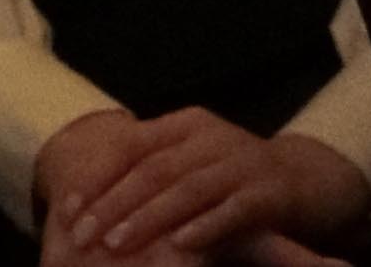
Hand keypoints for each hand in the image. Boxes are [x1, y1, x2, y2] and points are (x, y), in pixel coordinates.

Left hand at [37, 108, 368, 261]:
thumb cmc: (228, 180)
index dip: (97, 177)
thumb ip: (144, 175)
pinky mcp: (270, 190)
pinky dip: (207, 224)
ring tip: (117, 244)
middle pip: (156, 169)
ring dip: (150, 217)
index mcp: (187, 126)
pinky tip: (182, 243)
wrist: (305, 181)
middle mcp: (214, 137)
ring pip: (190, 187)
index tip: (66, 211)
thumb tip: (75, 207)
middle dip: (114, 203)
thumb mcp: (187, 165)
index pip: (132, 145)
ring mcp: (244, 162)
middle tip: (82, 236)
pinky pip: (235, 207)